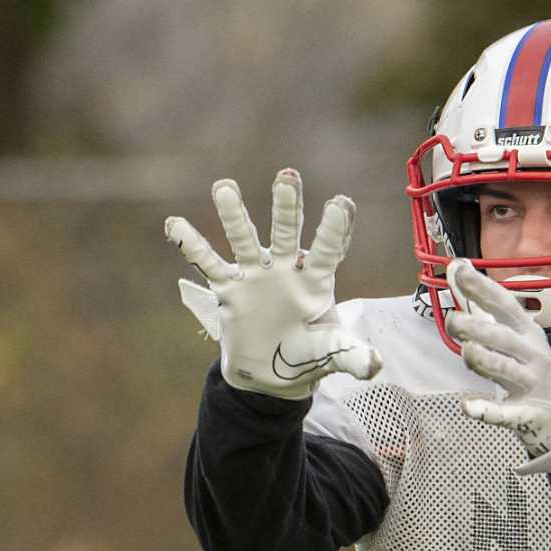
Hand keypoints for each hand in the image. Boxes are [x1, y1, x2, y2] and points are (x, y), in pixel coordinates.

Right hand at [166, 167, 381, 399]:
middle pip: (287, 232)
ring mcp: (256, 275)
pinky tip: (175, 224)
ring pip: (245, 239)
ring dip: (234, 215)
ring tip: (224, 187)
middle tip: (287, 176)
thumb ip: (349, 354)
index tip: (340, 203)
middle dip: (287, 206)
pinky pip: (209, 264)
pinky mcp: (230, 288)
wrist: (271, 374)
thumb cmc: (307, 356)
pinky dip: (192, 245)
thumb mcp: (330, 355)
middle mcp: (286, 269)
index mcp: (316, 281)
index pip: (327, 251)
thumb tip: (375, 367)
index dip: (333, 230)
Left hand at [444, 259, 550, 473]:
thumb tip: (457, 267)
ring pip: (505, 370)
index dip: (483, 288)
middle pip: (504, 338)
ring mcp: (530, 384)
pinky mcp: (524, 414)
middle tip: (454, 320)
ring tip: (467, 351)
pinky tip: (467, 407)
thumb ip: (480, 302)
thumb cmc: (526, 364)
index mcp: (527, 331)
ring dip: (485, 360)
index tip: (459, 271)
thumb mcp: (510, 332)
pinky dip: (486, 411)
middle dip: (479, 328)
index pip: (504, 304)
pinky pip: (504, 413)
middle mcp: (532, 354)